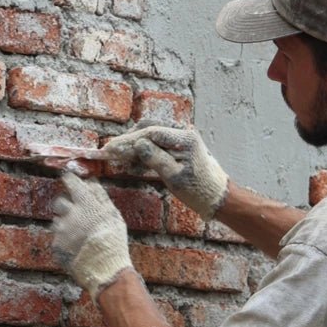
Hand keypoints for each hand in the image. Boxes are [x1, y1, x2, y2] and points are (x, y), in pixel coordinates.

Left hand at [51, 172, 132, 300]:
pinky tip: (75, 247)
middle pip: (59, 201)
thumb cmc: (113, 239)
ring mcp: (60, 230)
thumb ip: (100, 195)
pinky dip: (64, 240)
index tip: (69, 180)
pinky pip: (57, 238)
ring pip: (57, 220)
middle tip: (75, 212)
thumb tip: (91, 181)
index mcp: (84, 203)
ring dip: (64, 223)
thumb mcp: (113, 214)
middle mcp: (69, 213)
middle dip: (65, 204)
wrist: (105, 268)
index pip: (70, 181)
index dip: (69, 179)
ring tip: (78, 234)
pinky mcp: (56, 245)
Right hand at [103, 126, 228, 219]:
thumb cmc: (199, 190)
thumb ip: (156, 158)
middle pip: (149, 129)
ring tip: (118, 155)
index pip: (150, 133)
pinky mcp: (179, 146)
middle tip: (109, 151)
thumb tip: (138, 144)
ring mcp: (181, 138)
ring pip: (151, 134)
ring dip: (134, 143)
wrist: (217, 197)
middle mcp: (183, 133)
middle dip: (128, 140)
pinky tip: (131, 157)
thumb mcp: (174, 177)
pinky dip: (143, 148)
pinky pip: (157, 142)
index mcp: (185, 138)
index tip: (111, 149)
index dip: (128, 140)